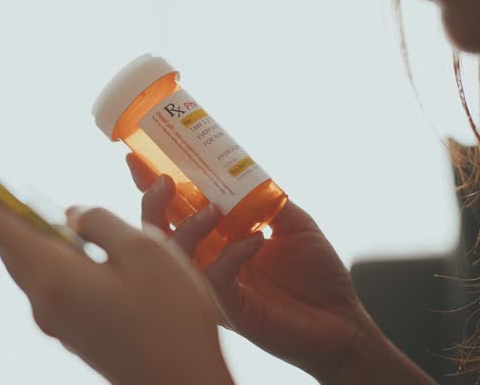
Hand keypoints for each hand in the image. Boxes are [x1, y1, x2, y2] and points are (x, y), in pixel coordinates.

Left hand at [0, 155, 234, 384]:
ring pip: (30, 263)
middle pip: (8, 243)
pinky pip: (51, 281)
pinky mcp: (74, 330)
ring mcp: (57, 320)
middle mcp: (43, 300)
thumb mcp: (145, 251)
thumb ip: (100, 223)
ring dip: (25, 230)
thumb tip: (72, 216)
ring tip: (27, 202)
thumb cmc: (170, 319)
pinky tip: (72, 245)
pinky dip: (50, 254)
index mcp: (52, 276)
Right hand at [127, 154, 430, 383]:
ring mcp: (215, 288)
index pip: (176, 211)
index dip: (153, 187)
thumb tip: (243, 169)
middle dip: (153, 205)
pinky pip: (215, 280)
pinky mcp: (230, 310)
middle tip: (164, 182)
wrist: (342, 321)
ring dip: (188, 228)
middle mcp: (208, 263)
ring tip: (212, 209)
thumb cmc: (316, 274)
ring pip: (176, 259)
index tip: (137, 158)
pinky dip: (231, 255)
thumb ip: (266, 200)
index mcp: (217, 241)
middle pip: (159, 234)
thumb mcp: (292, 223)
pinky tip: (255, 240)